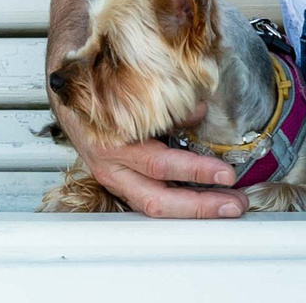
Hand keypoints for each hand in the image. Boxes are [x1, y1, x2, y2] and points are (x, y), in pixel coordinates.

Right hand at [48, 95, 246, 217]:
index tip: (227, 174)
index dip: (196, 171)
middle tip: (234, 202)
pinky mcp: (121, 186)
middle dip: (199, 205)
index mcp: (115, 145)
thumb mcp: (133, 97)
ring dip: (194, 209)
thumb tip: (201, 112)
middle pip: (158, 200)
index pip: (161, 165)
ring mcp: (115, 182)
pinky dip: (179, 202)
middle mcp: (113, 170)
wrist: (72, 102)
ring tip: (228, 205)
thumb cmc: (103, 96)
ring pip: (154, 206)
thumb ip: (168, 108)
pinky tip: (205, 199)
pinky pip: (150, 200)